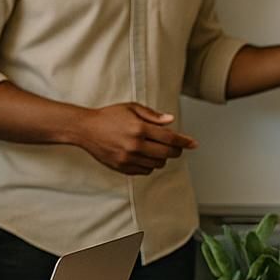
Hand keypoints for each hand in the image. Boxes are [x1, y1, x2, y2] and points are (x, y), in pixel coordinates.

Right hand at [74, 102, 196, 175]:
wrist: (86, 130)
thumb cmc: (108, 116)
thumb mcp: (131, 108)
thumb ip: (153, 115)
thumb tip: (170, 120)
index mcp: (139, 128)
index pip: (170, 138)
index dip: (184, 141)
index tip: (193, 144)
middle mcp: (135, 145)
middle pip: (166, 153)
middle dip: (175, 150)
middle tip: (176, 147)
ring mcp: (128, 158)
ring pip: (157, 164)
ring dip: (162, 158)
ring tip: (157, 149)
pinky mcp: (122, 167)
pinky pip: (145, 171)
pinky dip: (150, 165)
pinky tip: (146, 156)